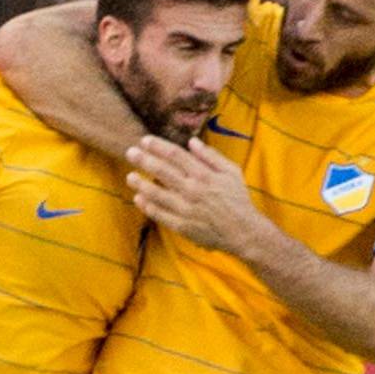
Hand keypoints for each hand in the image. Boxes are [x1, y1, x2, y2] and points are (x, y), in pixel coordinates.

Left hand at [127, 135, 265, 254]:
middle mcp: (193, 190)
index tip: (145, 140)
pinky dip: (148, 207)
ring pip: (157, 193)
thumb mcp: (232, 172)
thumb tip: (192, 141)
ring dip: (141, 184)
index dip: (158, 146)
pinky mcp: (183, 226)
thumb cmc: (239, 200)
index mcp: (204, 175)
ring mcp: (186, 209)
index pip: (175, 155)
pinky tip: (139, 199)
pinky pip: (161, 215)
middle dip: (143, 160)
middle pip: (162, 171)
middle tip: (130, 152)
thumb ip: (212, 156)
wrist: (244, 233)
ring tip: (130, 176)